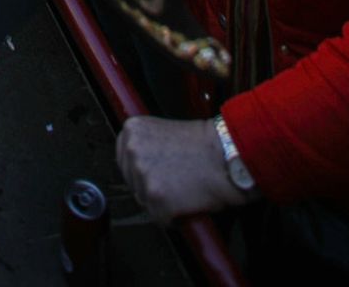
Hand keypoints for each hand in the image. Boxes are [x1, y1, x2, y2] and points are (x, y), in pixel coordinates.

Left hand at [116, 118, 246, 223]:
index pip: (123, 160)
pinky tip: (186, 202)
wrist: (224, 157)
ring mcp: (143, 175)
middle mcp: (132, 150)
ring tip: (182, 190)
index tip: (156, 173)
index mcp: (132, 130)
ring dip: (162, 203)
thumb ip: (145, 145)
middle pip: (133, 183)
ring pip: (145, 202)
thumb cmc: (203, 146)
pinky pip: (160, 218)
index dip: (141, 171)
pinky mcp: (156, 198)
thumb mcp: (163, 132)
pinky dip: (173, 217)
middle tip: (174, 182)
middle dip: (151, 187)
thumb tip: (135, 164)